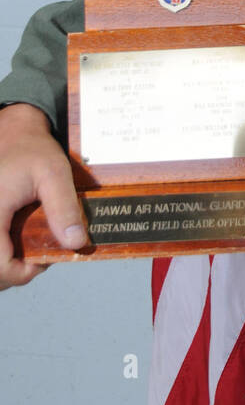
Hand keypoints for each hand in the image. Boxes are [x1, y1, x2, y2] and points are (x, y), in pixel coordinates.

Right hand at [0, 103, 87, 289]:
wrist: (15, 132)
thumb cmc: (31, 148)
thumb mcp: (54, 174)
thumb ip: (64, 208)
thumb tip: (76, 242)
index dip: (21, 272)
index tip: (43, 260)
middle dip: (16, 270)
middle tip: (39, 255)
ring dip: (9, 262)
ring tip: (31, 246)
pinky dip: (5, 249)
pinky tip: (20, 238)